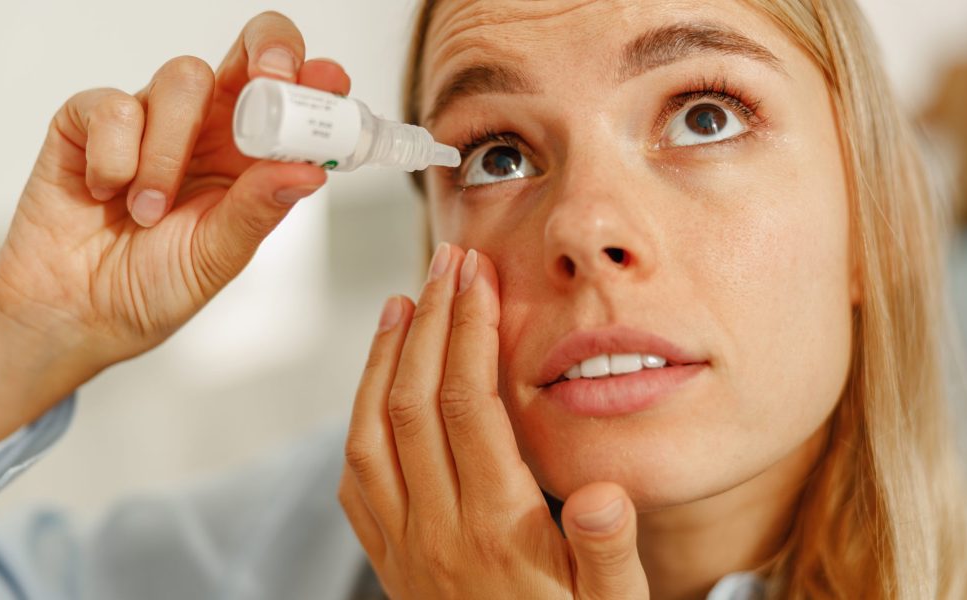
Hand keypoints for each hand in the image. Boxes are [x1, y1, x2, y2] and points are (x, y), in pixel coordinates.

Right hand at [0, 12, 346, 449]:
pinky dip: (114, 157)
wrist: (73, 317)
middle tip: (269, 84)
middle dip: (266, 54)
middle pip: (247, 54)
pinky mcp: (89, 122)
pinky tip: (107, 194)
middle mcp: (206, 131)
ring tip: (150, 210)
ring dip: (171, 150)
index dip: (313, 80)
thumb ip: (259, 210)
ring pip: (183, 80)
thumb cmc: (150, 289)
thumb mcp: (218, 258)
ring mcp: (149, 121)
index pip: (291, 99)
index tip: (328, 83)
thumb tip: (310, 171)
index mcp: (248, 160)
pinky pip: (112, 106)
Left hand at [338, 244, 649, 598]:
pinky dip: (358, 420)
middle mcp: (438, 533)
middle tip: (444, 264)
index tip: (476, 277)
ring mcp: (404, 548)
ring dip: (382, 361)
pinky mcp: (390, 562)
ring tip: (398, 303)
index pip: (469, 407)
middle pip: (413, 404)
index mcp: (498, 531)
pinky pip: (356, 481)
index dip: (468, 332)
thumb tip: (603, 493)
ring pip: (369, 435)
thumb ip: (611, 555)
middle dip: (427, 323)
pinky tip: (376, 389)